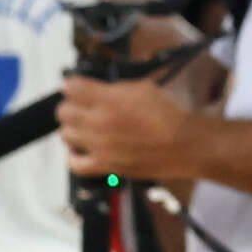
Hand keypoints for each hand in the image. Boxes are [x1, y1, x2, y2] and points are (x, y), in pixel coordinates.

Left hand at [58, 74, 195, 183]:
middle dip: (71, 106)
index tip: (78, 88)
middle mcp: (99, 122)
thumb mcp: (142, 88)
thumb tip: (97, 89)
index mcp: (107, 99)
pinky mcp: (107, 166)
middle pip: (63, 111)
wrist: (189, 145)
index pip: (70, 87)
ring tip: (85, 128)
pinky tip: (82, 151)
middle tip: (82, 108)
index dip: (73, 86)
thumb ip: (114, 89)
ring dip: (73, 129)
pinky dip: (74, 158)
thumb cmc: (171, 115)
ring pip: (65, 135)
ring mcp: (100, 146)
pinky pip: (75, 165)